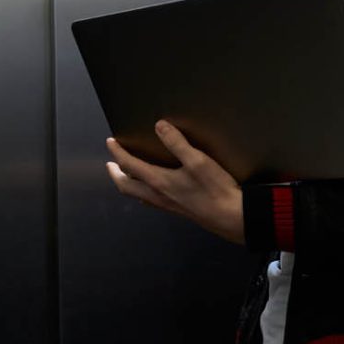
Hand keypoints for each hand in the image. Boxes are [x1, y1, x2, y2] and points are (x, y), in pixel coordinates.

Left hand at [105, 120, 244, 244]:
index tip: (110, 142)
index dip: (117, 152)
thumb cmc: (215, 190)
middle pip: (126, 186)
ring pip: (137, 195)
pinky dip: (143, 191)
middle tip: (110, 164)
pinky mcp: (177, 210)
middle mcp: (158, 195)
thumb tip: (159, 126)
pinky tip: (152, 188)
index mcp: (158, 182)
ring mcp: (167, 205)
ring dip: (128, 183)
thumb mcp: (198, 161)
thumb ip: (177, 143)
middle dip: (115, 174)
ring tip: (127, 174)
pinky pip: (150, 200)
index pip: (129, 165)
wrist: (232, 218)